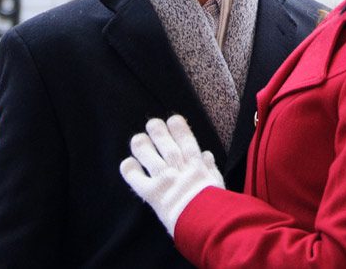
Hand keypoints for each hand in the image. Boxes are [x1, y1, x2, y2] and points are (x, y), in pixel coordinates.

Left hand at [118, 115, 223, 235]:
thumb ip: (211, 168)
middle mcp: (179, 168)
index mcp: (196, 165)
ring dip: (142, 145)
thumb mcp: (218, 184)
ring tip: (137, 140)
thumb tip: (207, 154)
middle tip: (152, 124)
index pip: (186, 139)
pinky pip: (137, 179)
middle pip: (165, 142)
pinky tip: (127, 163)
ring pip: (150, 156)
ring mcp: (165, 179)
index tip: (173, 120)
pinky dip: (130, 170)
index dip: (178, 127)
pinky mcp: (153, 194)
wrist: (208, 224)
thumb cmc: (217, 208)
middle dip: (157, 130)